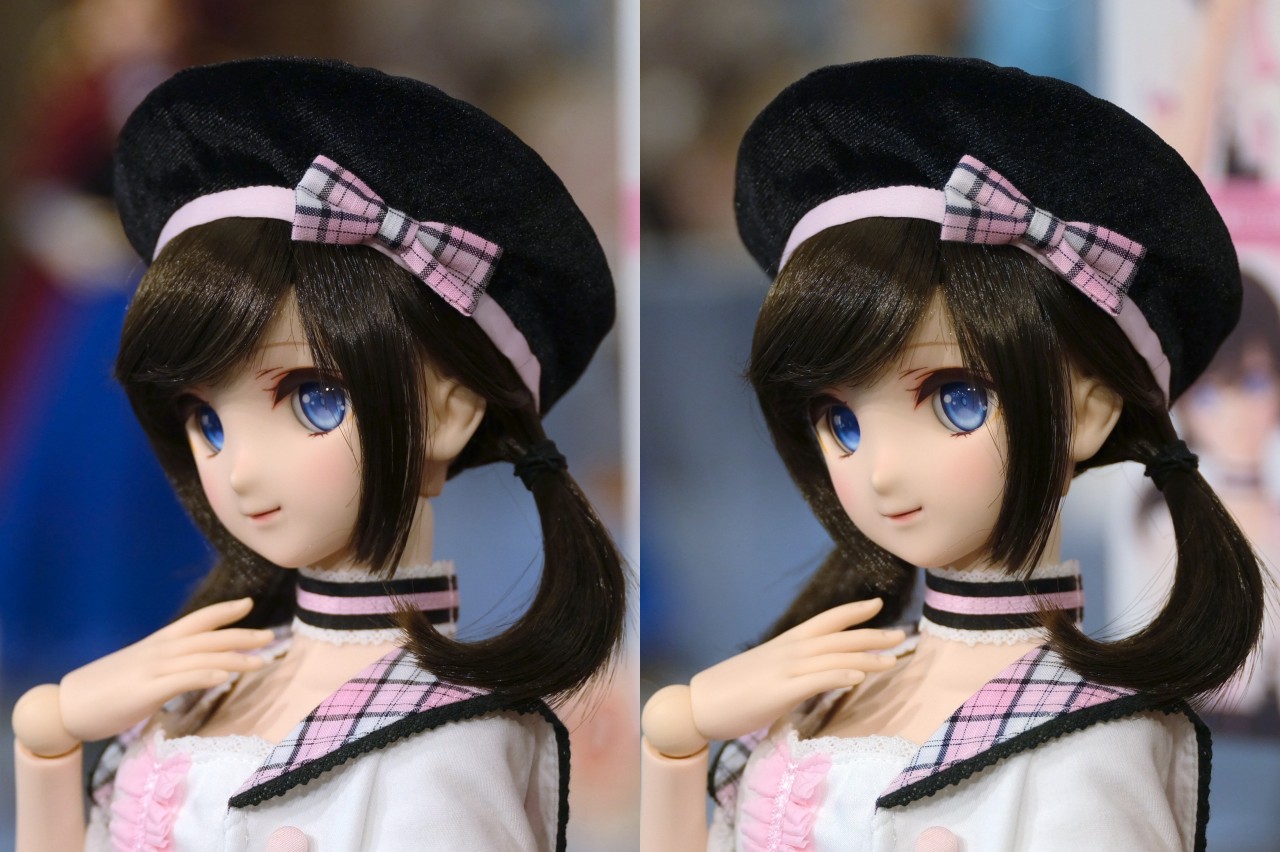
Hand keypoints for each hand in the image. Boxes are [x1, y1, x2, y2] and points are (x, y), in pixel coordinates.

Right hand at [52, 598, 272, 745]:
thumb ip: (165, 665)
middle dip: (241, 635)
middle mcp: (159, 651)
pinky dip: (207, 676)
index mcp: (157, 643)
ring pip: (202, 657)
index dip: (223, 611)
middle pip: (208, 637)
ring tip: (262, 661)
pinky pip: (183, 680)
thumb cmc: (102, 691)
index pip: (196, 621)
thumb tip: (188, 667)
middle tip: (271, 636)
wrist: (65, 706)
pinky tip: (226, 678)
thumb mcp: (138, 670)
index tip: (248, 604)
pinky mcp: (146, 691)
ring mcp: (153, 669)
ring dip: (235, 658)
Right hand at [689, 598, 903, 742]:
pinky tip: (860, 676)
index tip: (877, 605)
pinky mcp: (780, 691)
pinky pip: (817, 679)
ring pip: (834, 656)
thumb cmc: (729, 692)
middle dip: (872, 635)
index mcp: (785, 644)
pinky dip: (840, 674)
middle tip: (902, 635)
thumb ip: (788, 670)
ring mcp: (785, 669)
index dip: (852, 612)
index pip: (825, 621)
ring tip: (894, 660)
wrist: (698, 704)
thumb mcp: (764, 672)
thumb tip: (808, 675)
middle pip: (838, 637)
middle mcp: (788, 651)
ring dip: (867, 657)